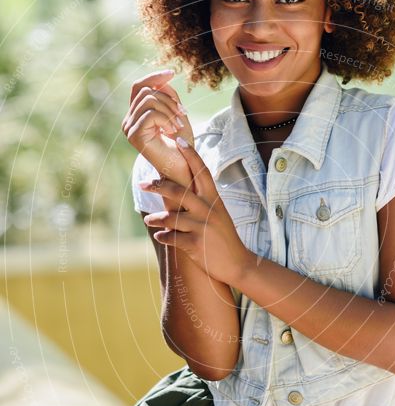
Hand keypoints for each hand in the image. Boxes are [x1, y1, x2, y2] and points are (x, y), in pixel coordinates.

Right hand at [121, 69, 194, 187]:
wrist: (184, 167)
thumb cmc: (182, 144)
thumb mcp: (178, 113)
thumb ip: (169, 96)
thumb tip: (163, 80)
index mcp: (136, 114)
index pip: (139, 86)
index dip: (154, 77)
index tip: (172, 73)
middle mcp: (128, 120)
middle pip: (146, 91)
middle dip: (169, 100)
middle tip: (182, 115)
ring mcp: (128, 128)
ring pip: (149, 100)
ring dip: (170, 110)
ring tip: (178, 124)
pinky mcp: (133, 136)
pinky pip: (151, 114)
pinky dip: (166, 119)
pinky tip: (172, 131)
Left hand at [140, 141, 254, 285]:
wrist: (239, 264)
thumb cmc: (225, 238)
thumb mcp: (219, 214)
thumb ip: (203, 201)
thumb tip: (182, 189)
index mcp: (214, 200)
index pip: (202, 172)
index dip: (190, 155)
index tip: (178, 140)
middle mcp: (208, 210)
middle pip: (179, 191)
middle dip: (158, 185)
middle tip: (144, 184)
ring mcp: (202, 227)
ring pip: (170, 217)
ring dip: (155, 218)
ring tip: (148, 220)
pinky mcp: (195, 244)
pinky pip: (172, 237)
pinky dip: (163, 237)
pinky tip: (160, 236)